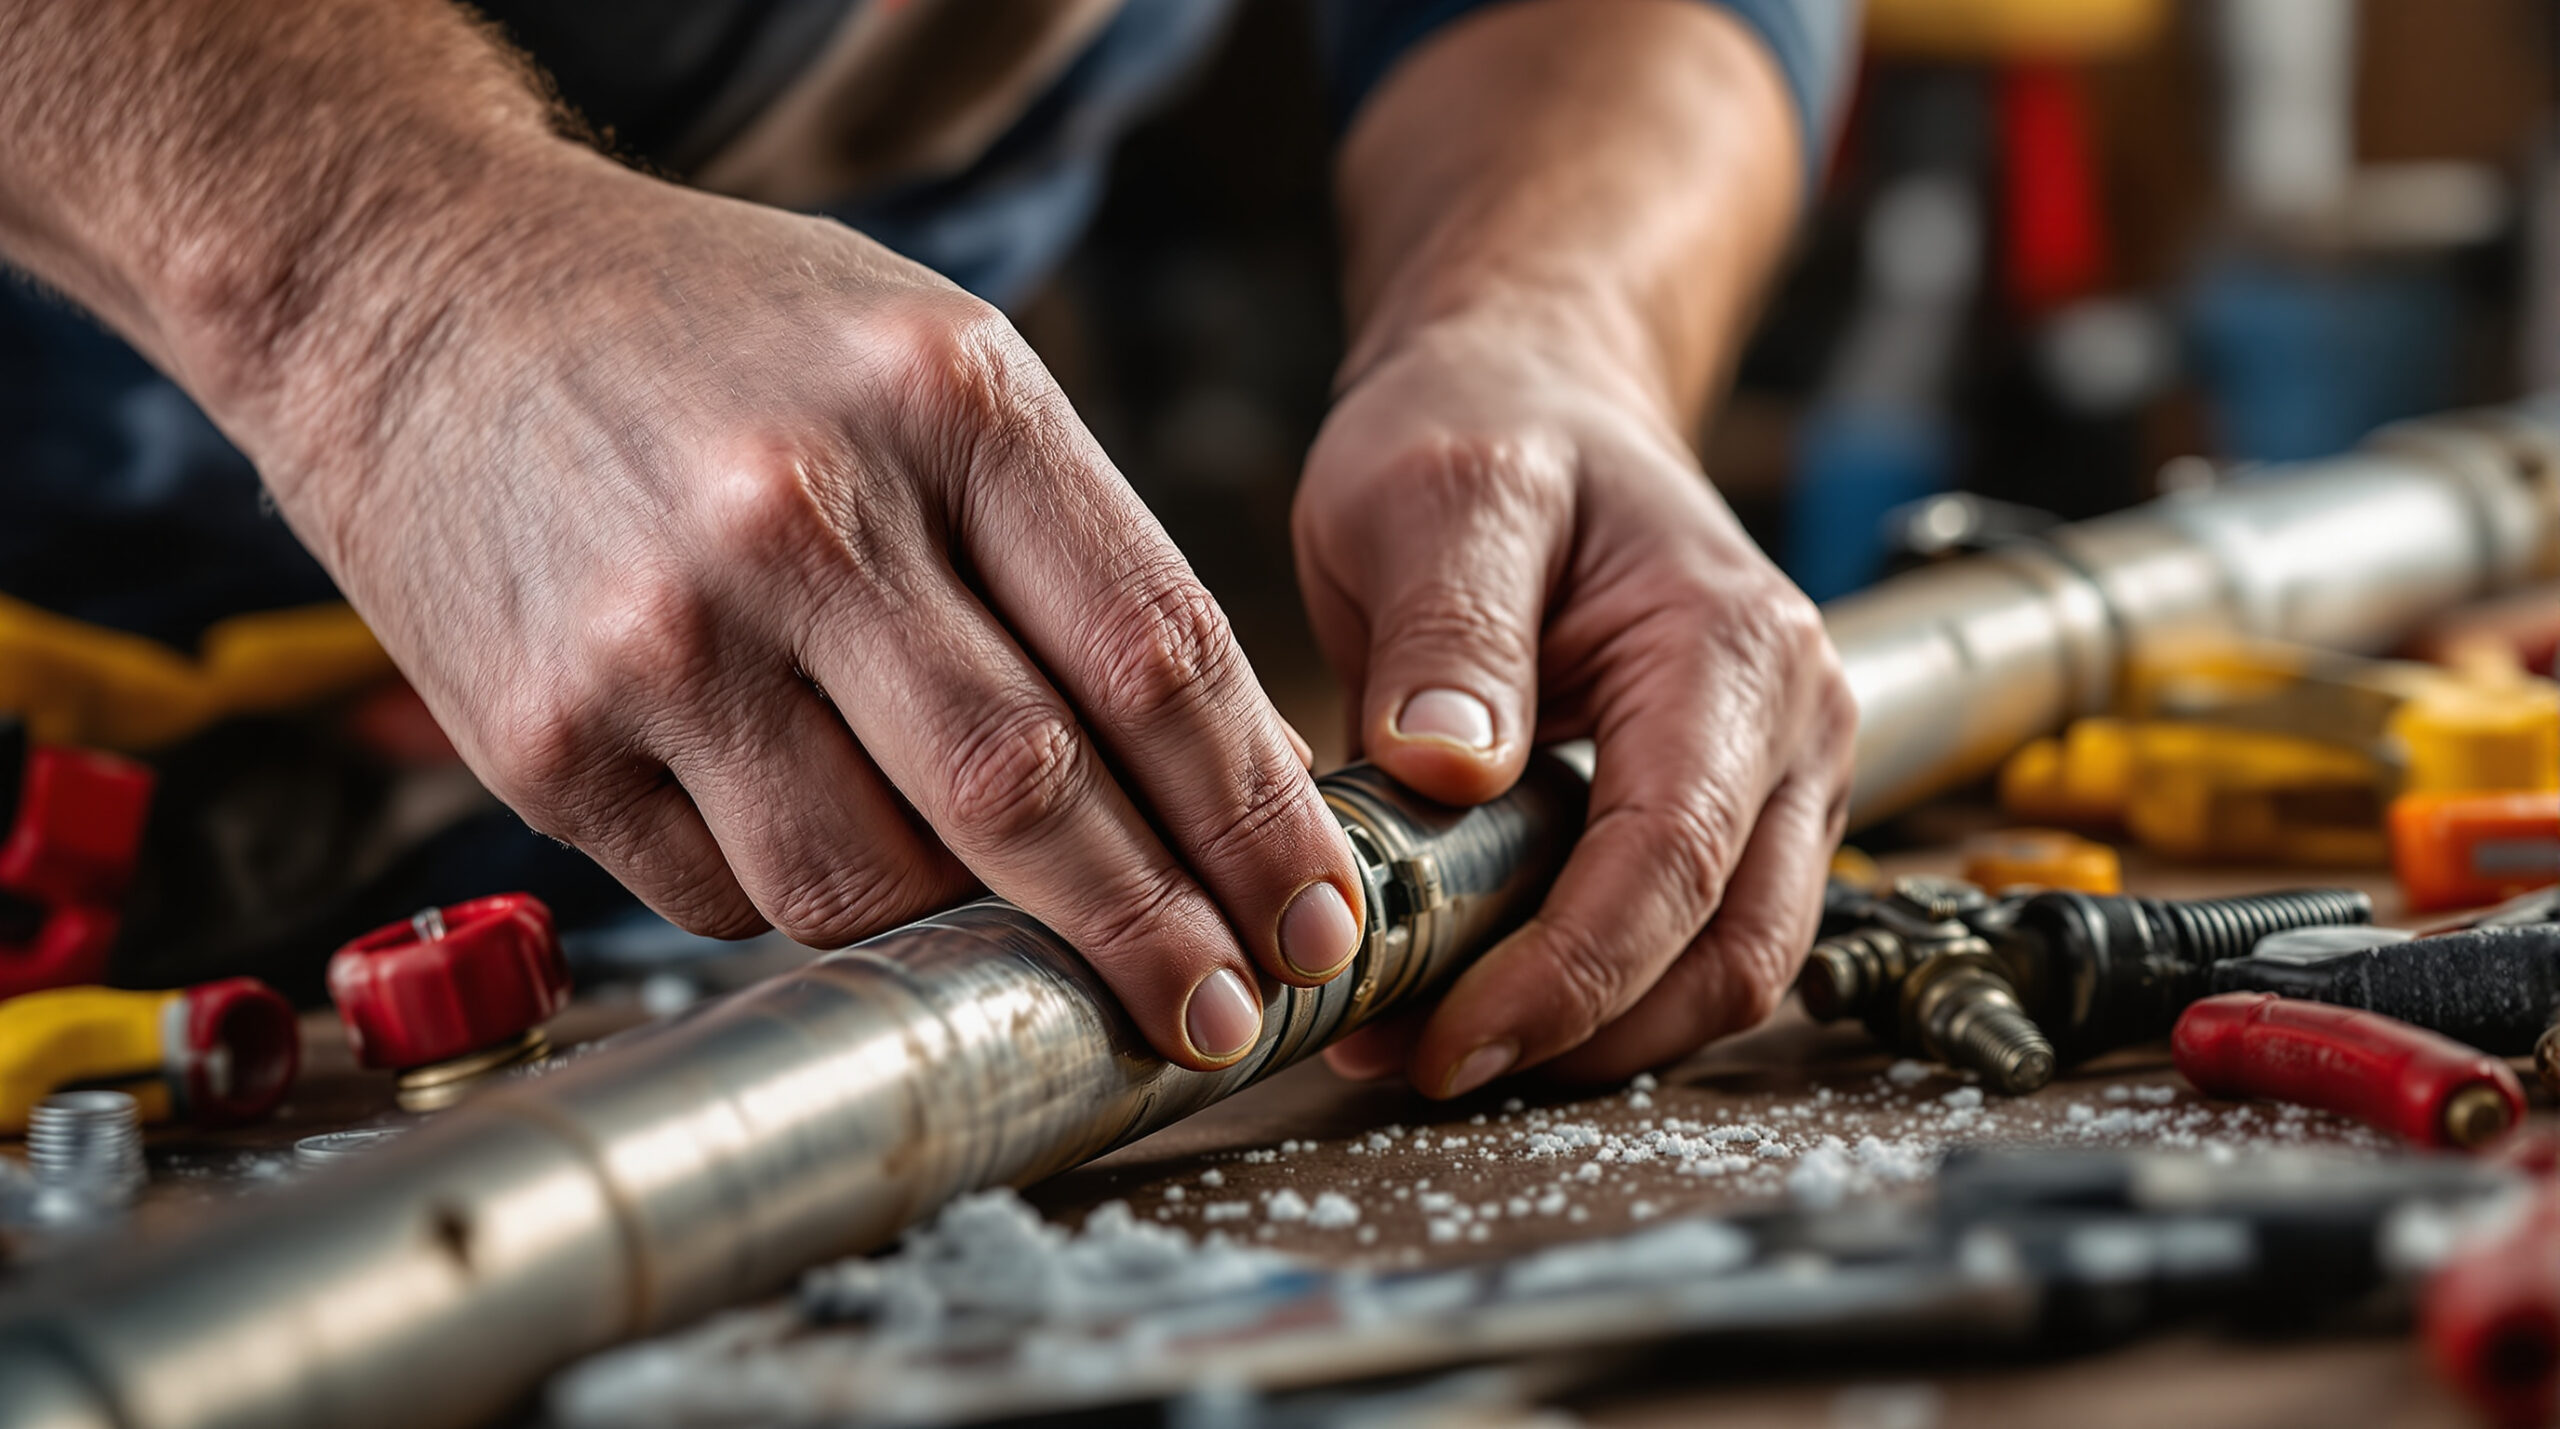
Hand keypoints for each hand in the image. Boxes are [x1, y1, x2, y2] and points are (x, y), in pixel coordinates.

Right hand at [246, 155, 1366, 1068]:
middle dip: (1153, 933)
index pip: (1152, 657)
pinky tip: (804, 821)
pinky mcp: (545, 741)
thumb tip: (1212, 774)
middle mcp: (802, 519)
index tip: (1315, 919)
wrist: (421, 291)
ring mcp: (662, 638)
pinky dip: (801, 901)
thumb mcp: (931, 364)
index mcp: (945, 403)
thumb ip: (1070, 548)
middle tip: (1226, 1016)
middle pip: (1029, 796)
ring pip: (872, 888)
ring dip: (961, 935)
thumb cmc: (716, 334)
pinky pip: (731, 900)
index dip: (1254, 819)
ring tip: (995, 915)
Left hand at [1296, 314, 1854, 1094]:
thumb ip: (1448, 630)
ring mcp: (1782, 782)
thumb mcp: (1437, 495)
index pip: (1675, 861)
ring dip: (1588, 1036)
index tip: (1445, 1040)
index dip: (1567, 978)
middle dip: (1579, 1035)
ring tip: (1426, 1039)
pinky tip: (1474, 993)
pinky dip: (1594, 997)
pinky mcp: (1736, 819)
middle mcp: (1794, 726)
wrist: (1536, 398)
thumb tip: (1451, 768)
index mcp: (1735, 648)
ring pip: (1722, 974)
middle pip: (1729, 954)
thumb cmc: (1488, 431)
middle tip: (1418, 1062)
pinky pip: (1690, 948)